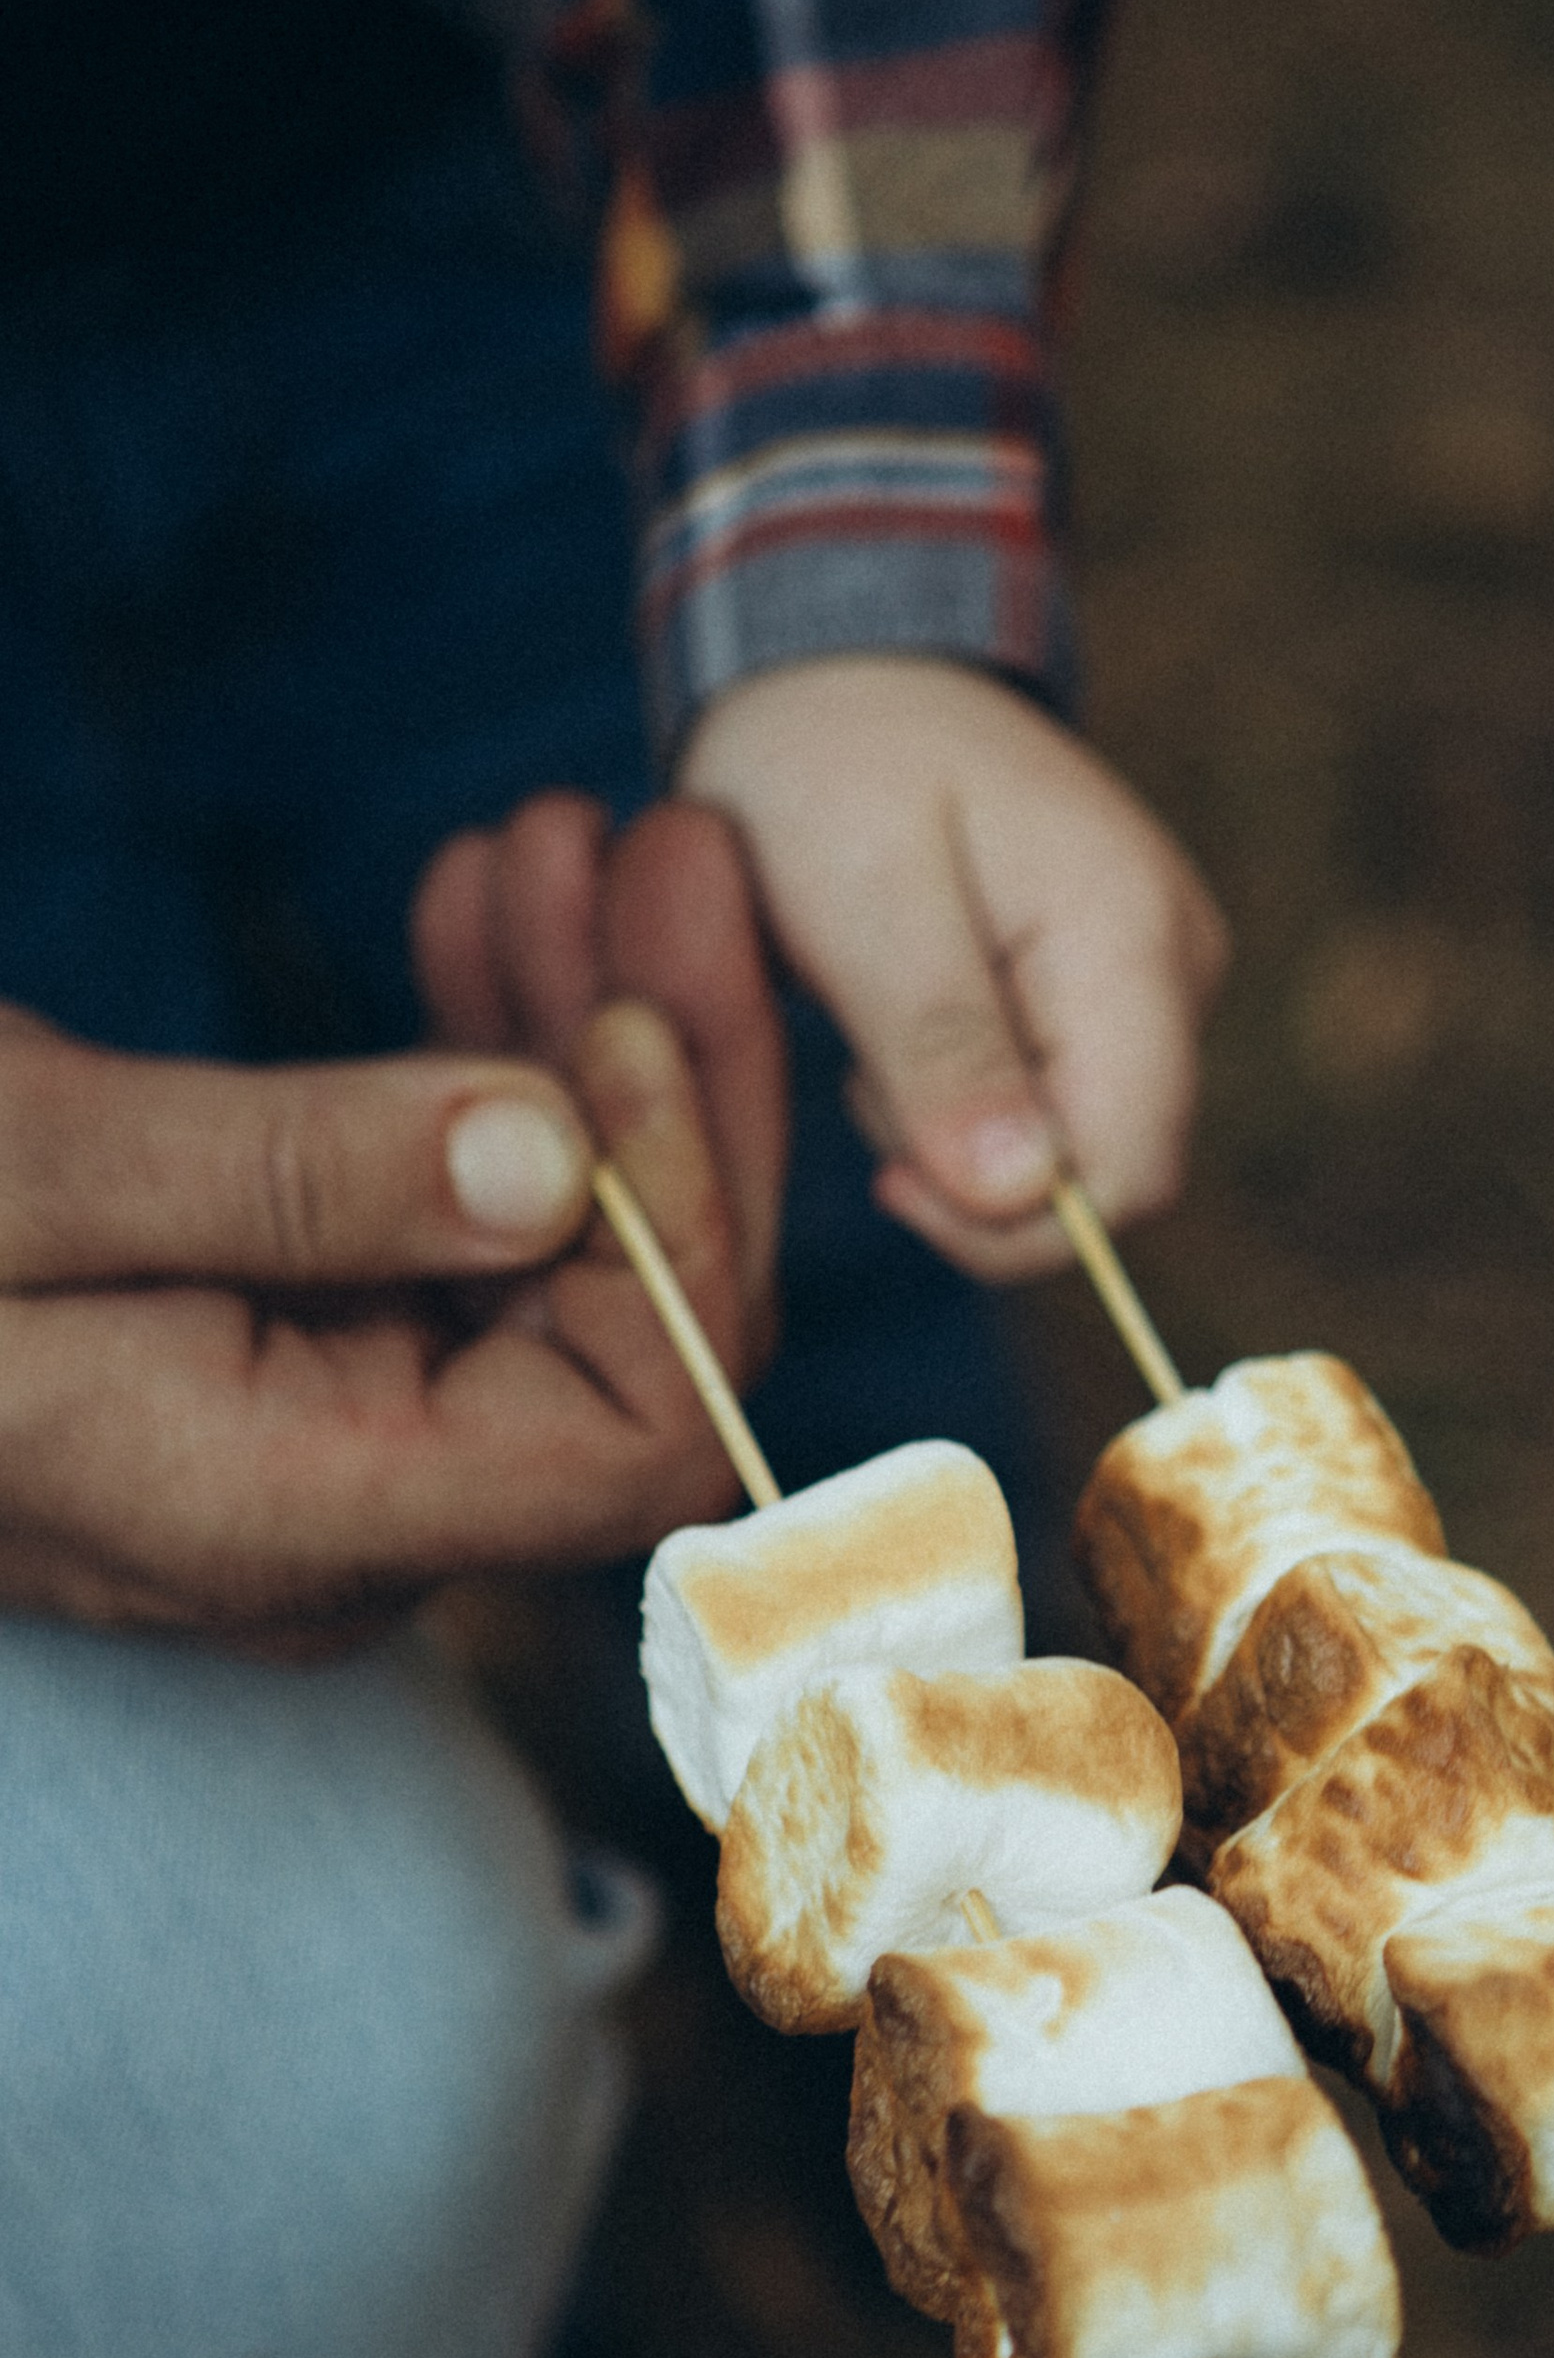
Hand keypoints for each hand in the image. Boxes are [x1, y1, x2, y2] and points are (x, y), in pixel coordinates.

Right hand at [0, 799, 787, 1645]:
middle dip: (662, 1080)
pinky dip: (480, 1059)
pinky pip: (450, 1224)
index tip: (633, 1016)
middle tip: (668, 849)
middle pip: (621, 1331)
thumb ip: (294, 1182)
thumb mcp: (22, 1172)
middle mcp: (342, 1512)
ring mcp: (325, 1437)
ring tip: (566, 840)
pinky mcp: (292, 1348)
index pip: (626, 1444)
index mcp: (291, 1518)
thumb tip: (557, 1161)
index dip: (682, 1234)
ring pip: (551, 1256)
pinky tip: (478, 905)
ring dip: (579, 1033)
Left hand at [680, 654, 1229, 1282]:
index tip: (888, 1176)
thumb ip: (943, 1049)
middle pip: (1117, 1170)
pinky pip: (1067, 1100)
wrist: (843, 669)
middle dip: (982, 1176)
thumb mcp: (860, 905)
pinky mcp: (1125, 985)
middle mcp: (1182, 963)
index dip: (1014, 1223)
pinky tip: (914, 1021)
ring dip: (971, 1135)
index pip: (1132, 1174)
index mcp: (1131, 939)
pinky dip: (978, 1098)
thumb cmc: (833, 766)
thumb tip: (1023, 1196)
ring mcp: (1164, 973)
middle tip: (868, 1080)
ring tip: (882, 1029)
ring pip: (1086, 1145)